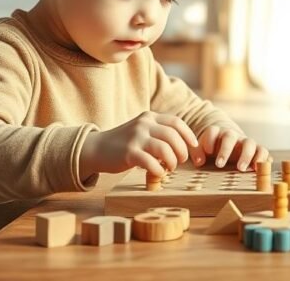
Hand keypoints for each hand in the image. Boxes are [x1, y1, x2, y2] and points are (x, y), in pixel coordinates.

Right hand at [79, 111, 198, 179]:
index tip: (193, 146)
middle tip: (180, 161)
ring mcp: (136, 138)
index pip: (176, 122)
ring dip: (172, 161)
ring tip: (169, 167)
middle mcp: (144, 124)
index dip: (188, 135)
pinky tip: (158, 173)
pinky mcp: (129, 153)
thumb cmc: (124, 143)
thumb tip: (183, 146)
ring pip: (165, 149)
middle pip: (173, 136)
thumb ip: (158, 133)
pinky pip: (151, 162)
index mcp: (149, 117)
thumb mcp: (142, 130)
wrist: (96, 148)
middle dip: (182, 151)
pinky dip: (159, 170)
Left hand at [194, 126, 269, 171]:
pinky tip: (259, 169)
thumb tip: (200, 162)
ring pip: (250, 143)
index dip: (210, 140)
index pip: (213, 131)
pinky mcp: (255, 150)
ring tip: (241, 169)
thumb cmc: (212, 150)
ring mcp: (245, 142)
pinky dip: (263, 159)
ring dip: (246, 155)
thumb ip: (197, 153)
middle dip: (225, 150)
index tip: (208, 151)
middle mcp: (232, 135)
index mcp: (217, 133)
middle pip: (230, 136)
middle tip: (219, 165)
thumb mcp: (201, 150)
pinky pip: (263, 151)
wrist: (227, 145)